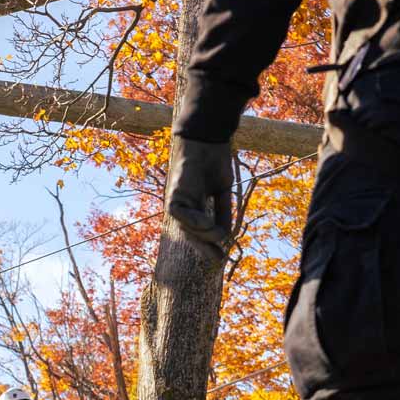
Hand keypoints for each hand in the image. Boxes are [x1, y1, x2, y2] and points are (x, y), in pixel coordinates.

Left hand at [166, 138, 233, 264]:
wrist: (209, 139)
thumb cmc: (215, 162)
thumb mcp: (223, 192)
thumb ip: (223, 213)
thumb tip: (225, 237)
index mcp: (195, 207)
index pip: (199, 233)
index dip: (209, 247)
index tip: (221, 258)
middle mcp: (184, 207)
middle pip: (191, 235)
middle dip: (204, 248)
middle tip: (219, 259)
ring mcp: (178, 200)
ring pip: (186, 227)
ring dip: (203, 233)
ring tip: (217, 235)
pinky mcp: (173, 193)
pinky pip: (179, 213)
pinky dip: (192, 220)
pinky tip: (206, 223)